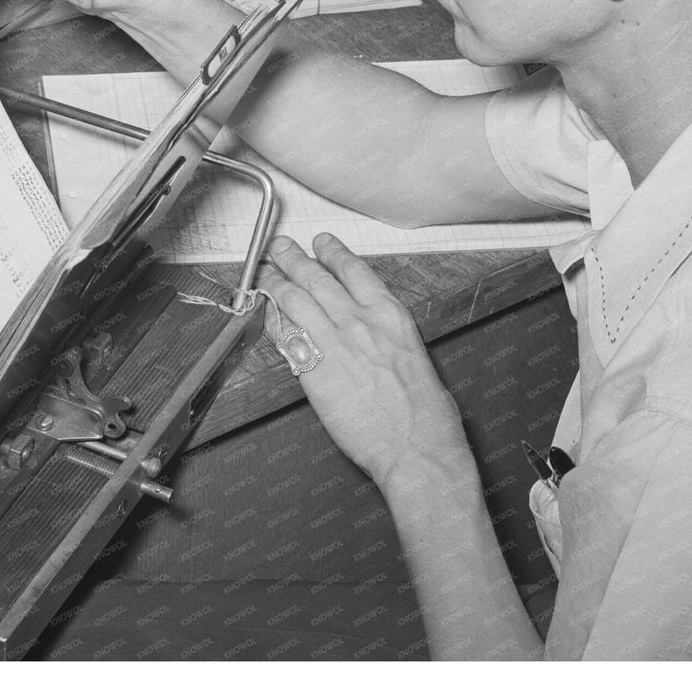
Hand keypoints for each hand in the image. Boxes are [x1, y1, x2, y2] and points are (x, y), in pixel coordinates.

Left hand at [257, 233, 469, 494]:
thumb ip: (390, 341)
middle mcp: (360, 321)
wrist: (416, 447)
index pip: (354, 270)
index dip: (332, 253)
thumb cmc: (427, 415)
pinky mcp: (313, 369)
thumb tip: (376, 342)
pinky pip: (286, 335)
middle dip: (294, 258)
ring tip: (265, 272)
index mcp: (391, 316)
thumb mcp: (416, 358)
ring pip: (295, 299)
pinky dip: (274, 319)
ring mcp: (334, 343)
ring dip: (276, 281)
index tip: (321, 243)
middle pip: (317, 277)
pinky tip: (267, 313)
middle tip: (280, 247)